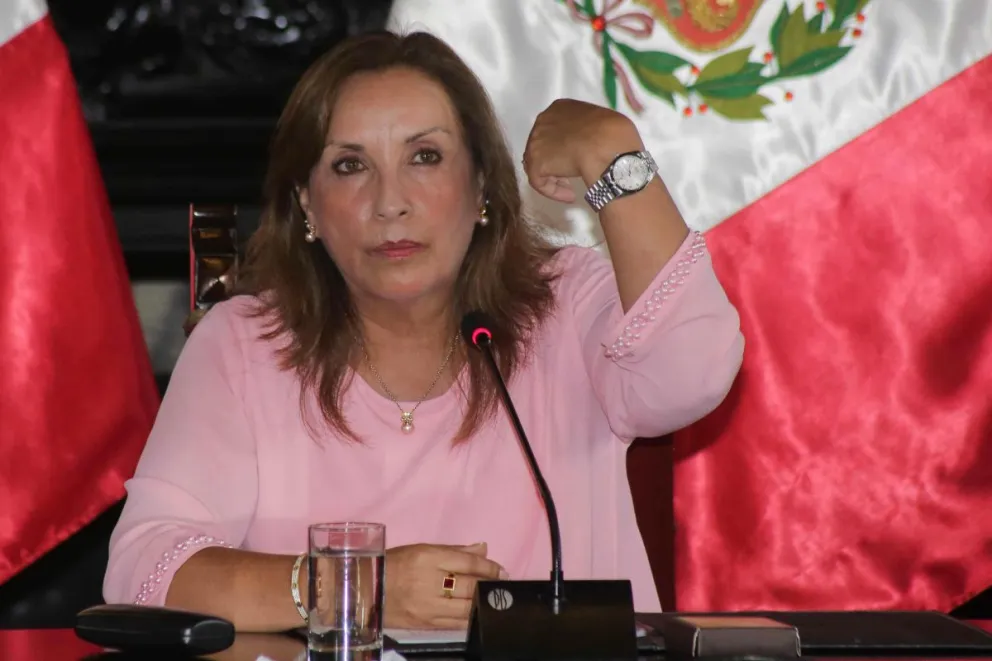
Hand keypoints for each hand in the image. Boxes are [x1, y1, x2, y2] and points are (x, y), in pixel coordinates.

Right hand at [383, 542, 505, 629]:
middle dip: (489, 585)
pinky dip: (470, 618)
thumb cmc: (395, 564)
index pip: (468, 563)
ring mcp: (427, 605)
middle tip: (500, 584)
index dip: (489, 567)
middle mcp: (429, 581)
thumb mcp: (421, 549)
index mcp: (428, 557)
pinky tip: (477, 612)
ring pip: (466, 607)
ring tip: (490, 598)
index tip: (500, 570)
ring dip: (482, 603)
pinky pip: (455, 624)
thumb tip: (483, 549)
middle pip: (470, 585)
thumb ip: (454, 550)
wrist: (366, 590)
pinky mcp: (425, 624)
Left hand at [522, 98, 641, 202]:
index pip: (555, 129)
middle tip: (570, 175)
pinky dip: (553, 191)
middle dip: (556, 161)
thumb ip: (590, 129)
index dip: (564, 146)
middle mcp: (542, 121)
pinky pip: (539, 181)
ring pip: (538, 164)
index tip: (577, 157)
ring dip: (554, 178)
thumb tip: (594, 142)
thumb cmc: (612, 131)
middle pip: (543, 146)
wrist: (607, 144)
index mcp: (559, 107)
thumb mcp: (601, 121)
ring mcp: (535, 142)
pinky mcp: (536, 163)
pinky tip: (570, 196)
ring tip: (570, 189)